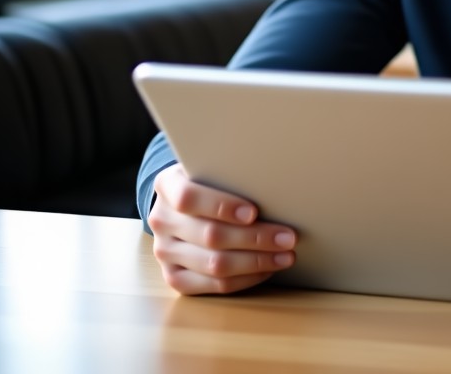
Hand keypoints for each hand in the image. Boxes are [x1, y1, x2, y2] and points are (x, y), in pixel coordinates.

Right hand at [148, 163, 297, 294]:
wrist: (184, 203)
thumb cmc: (211, 179)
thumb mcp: (215, 166)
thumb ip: (232, 173)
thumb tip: (276, 183)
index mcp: (167, 185)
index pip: (189, 197)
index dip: (222, 206)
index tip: (254, 212)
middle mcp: (161, 219)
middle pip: (210, 235)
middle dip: (255, 238)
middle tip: (288, 237)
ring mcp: (164, 251)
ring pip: (213, 264)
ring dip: (256, 262)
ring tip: (286, 256)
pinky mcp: (173, 276)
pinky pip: (211, 285)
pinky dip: (244, 279)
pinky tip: (267, 269)